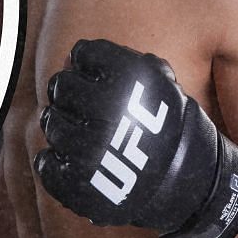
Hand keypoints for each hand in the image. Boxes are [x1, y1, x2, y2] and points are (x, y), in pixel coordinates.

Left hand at [34, 39, 237, 237]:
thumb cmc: (168, 128)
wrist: (191, 185)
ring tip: (84, 135)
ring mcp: (88, 150)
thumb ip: (118, 62)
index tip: (97, 77)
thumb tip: (69, 56)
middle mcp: (105, 111)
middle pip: (61, 86)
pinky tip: (74, 161)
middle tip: (85, 106)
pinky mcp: (77, 184)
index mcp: (129, 78)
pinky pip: (46, 164)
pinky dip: (54, 163)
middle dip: (70, 93)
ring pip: (51, 123)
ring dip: (63, 127)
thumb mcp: (159, 84)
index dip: (89, 63)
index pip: (83, 53)